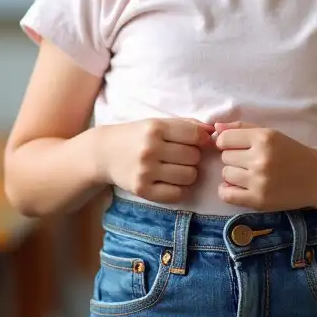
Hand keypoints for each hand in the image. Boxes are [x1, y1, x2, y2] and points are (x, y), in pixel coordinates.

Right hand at [97, 118, 212, 204]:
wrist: (104, 153)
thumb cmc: (137, 136)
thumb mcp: (158, 123)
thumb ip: (187, 125)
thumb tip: (213, 131)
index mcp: (155, 128)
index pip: (195, 136)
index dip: (202, 140)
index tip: (198, 143)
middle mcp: (149, 149)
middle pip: (194, 157)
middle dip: (194, 157)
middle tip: (183, 157)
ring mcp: (145, 171)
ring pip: (189, 176)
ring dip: (189, 173)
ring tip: (177, 168)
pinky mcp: (142, 190)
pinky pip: (176, 194)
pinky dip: (179, 189)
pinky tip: (171, 182)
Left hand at [213, 122, 316, 210]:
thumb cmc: (292, 153)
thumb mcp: (271, 134)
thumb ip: (242, 128)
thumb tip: (215, 127)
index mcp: (264, 138)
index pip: (224, 139)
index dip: (227, 143)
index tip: (236, 147)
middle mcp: (260, 158)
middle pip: (225, 157)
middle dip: (234, 159)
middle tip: (250, 162)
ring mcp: (259, 181)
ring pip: (226, 174)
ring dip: (233, 175)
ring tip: (250, 175)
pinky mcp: (259, 200)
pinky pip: (227, 195)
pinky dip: (227, 191)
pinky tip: (238, 188)